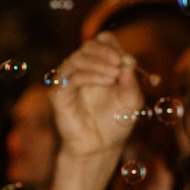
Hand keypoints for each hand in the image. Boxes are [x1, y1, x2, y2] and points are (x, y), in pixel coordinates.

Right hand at [48, 38, 142, 164]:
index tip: (125, 57)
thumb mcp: (131, 100)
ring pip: (78, 58)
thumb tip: (129, 61)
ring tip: (115, 76)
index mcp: (97, 66)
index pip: (100, 43)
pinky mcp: (58, 94)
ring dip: (99, 63)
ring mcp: (67, 80)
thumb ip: (130, 81)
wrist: (101, 146)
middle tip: (120, 63)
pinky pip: (71, 76)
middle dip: (106, 52)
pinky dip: (90, 75)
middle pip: (88, 46)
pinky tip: (106, 81)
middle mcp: (81, 70)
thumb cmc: (116, 122)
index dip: (111, 45)